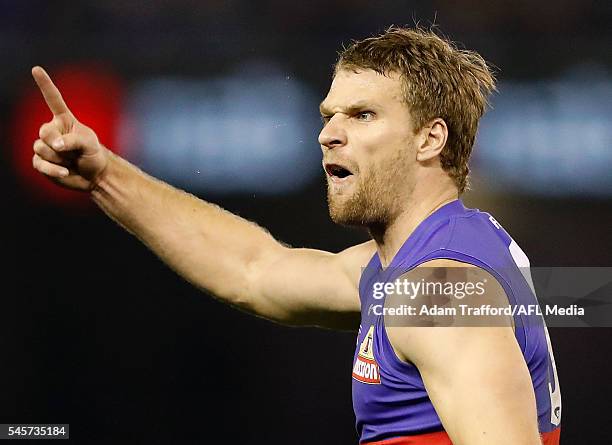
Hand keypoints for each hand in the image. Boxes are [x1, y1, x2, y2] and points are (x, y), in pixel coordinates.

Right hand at [31, 66, 109, 190]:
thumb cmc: (93, 154)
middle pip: (44, 132)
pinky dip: (53, 170)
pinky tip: (65, 173)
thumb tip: (56, 145)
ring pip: (40, 148)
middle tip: (72, 152)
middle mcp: (52, 131)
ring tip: (71, 161)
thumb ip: (73, 140)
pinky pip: (39, 164)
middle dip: (58, 144)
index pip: (53, 100)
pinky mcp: (40, 162)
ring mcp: (45, 146)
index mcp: (64, 120)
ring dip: (59, 158)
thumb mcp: (89, 144)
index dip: (45, 85)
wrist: (94, 175)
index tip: (37, 69)